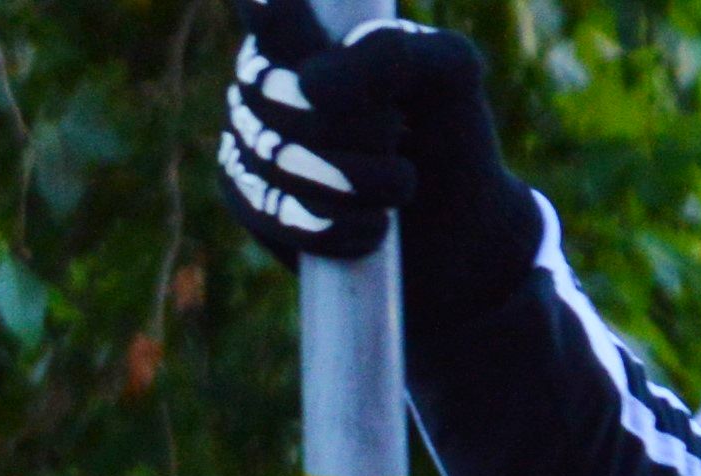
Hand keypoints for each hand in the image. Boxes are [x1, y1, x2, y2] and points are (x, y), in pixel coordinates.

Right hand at [218, 0, 527, 297]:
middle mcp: (267, 78)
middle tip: (397, 133)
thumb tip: (309, 84)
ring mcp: (248, 139)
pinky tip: (371, 226)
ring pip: (277, 157)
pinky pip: (272, 213)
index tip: (281, 13)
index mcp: (311, 28)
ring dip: (354, 181)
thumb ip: (392, 54)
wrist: (453, 228)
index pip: (274, 13)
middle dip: (351, 124)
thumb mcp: (447, 73)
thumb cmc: (447, 135)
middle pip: (275, 91)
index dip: (274, 16)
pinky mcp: (247, 202)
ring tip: (398, 186)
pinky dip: (333, 226)